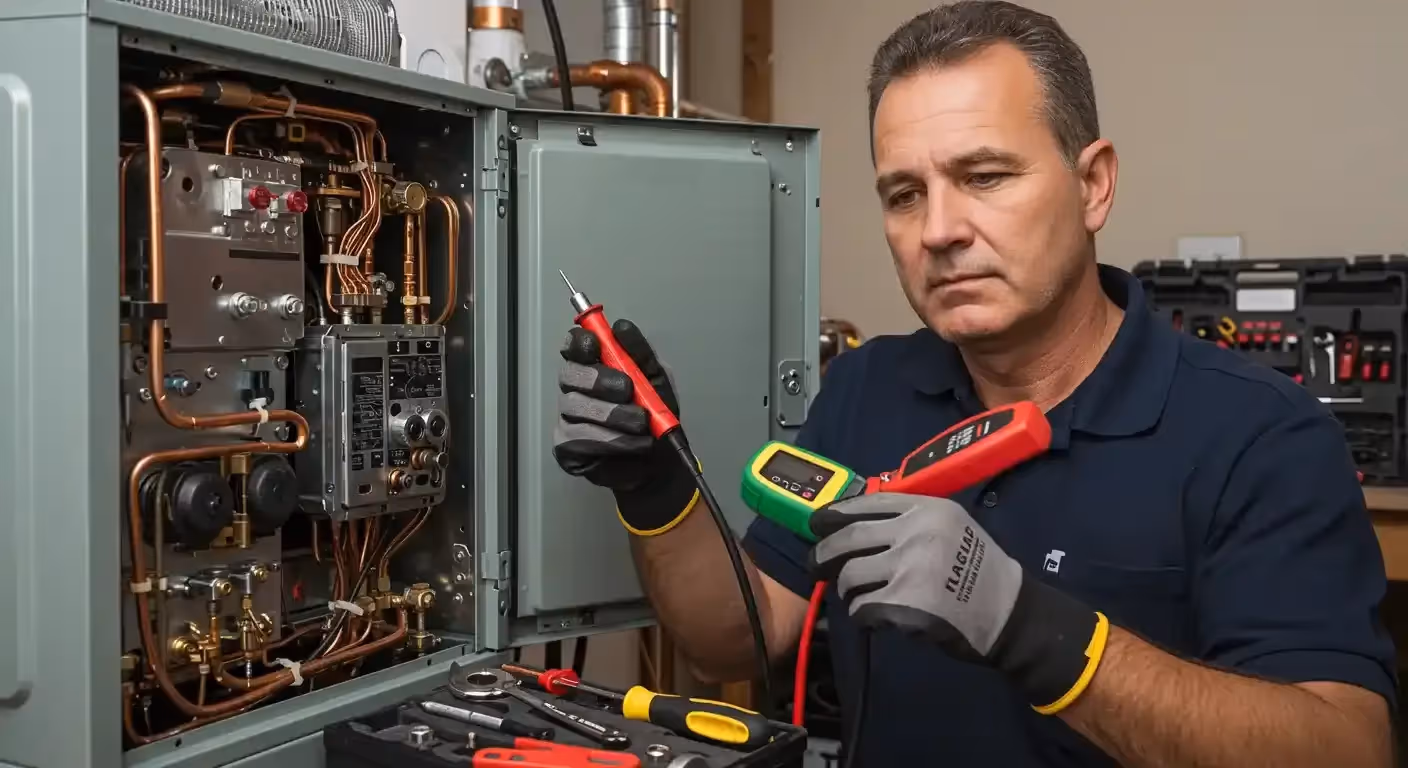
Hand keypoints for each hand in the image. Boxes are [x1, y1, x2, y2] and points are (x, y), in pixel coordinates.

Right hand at [552, 319, 697, 534]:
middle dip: (598, 379)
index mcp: (593, 367)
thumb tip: (621, 326)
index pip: (573, 346)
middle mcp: (574, 390)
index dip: (579, 342)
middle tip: (628, 390)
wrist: (665, 461)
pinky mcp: (567, 448)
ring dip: (614, 415)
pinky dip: (613, 440)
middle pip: (569, 374)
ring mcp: (567, 419)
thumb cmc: (657, 417)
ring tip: (643, 423)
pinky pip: (580, 439)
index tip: (595, 345)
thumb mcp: (657, 379)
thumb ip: (640, 353)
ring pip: (575, 407)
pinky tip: (636, 443)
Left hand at [810, 493, 1109, 713]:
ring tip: (856, 595)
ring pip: (850, 574)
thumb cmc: (978, 569)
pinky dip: (861, 613)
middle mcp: (915, 531)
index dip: (835, 513)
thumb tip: (858, 524)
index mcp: (927, 508)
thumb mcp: (952, 525)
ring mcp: (909, 567)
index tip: (817, 522)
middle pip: (849, 538)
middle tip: (815, 564)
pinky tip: (873, 616)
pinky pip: (863, 606)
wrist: (1007, 611)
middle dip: (824, 553)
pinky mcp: (905, 602)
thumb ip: (911, 520)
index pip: (868, 503)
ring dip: (846, 589)